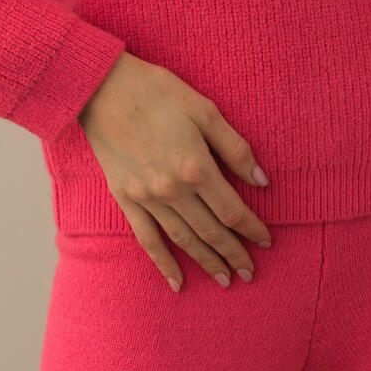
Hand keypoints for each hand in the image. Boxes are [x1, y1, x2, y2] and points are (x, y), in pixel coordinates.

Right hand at [76, 50, 272, 291]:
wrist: (103, 88)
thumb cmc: (158, 92)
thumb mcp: (204, 110)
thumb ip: (235, 148)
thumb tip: (262, 181)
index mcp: (197, 166)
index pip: (232, 210)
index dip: (252, 229)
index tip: (267, 242)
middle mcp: (174, 189)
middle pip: (211, 231)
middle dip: (234, 254)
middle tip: (250, 273)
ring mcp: (147, 198)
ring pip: (184, 240)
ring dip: (207, 262)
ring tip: (225, 280)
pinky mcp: (125, 199)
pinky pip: (147, 240)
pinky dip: (163, 263)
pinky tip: (177, 282)